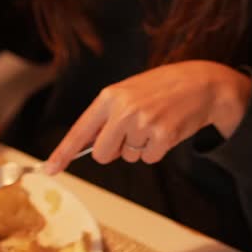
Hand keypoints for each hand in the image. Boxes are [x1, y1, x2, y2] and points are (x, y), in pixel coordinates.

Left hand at [44, 62, 251, 173]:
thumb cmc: (162, 88)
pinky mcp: (162, 136)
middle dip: (115, 152)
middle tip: (132, 134)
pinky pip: (149, 159)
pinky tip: (166, 130)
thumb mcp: (129, 92)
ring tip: (155, 123)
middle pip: (103, 154)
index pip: (80, 131)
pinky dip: (157, 151)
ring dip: (141, 148)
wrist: (201, 83)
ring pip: (129, 157)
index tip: (49, 169)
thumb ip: (107, 116)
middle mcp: (123, 110)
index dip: (63, 153)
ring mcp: (143, 124)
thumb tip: (90, 146)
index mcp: (109, 96)